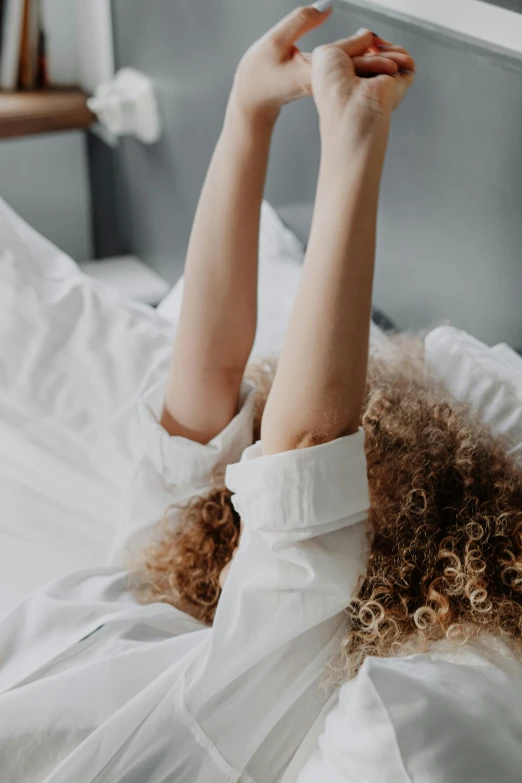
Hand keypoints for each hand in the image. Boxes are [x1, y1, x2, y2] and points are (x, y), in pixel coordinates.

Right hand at [231, 6, 413, 125]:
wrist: (252, 101)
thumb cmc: (258, 74)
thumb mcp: (274, 41)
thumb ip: (300, 21)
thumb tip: (326, 6)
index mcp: (311, 74)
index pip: (343, 56)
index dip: (361, 44)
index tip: (374, 36)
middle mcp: (321, 83)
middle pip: (355, 69)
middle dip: (377, 59)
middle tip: (397, 53)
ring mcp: (323, 87)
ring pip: (352, 73)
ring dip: (370, 61)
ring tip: (387, 52)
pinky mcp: (323, 86)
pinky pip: (346, 75)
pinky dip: (356, 63)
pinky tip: (365, 54)